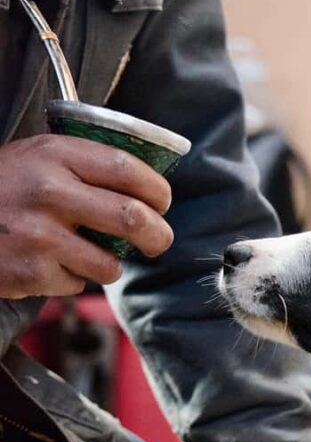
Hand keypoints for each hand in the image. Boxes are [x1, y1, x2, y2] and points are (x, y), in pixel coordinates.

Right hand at [0, 134, 173, 298]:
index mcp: (55, 155)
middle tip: (159, 240)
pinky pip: (78, 285)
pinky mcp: (31, 273)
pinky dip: (73, 279)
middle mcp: (49, 193)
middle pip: (133, 219)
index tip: (163, 201)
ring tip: (91, 254)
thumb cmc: (0, 187)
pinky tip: (51, 263)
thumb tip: (146, 188)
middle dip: (158, 235)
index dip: (157, 189)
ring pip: (110, 263)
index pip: (128, 169)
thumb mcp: (36, 156)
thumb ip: (84, 164)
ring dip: (110, 264)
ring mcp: (40, 237)